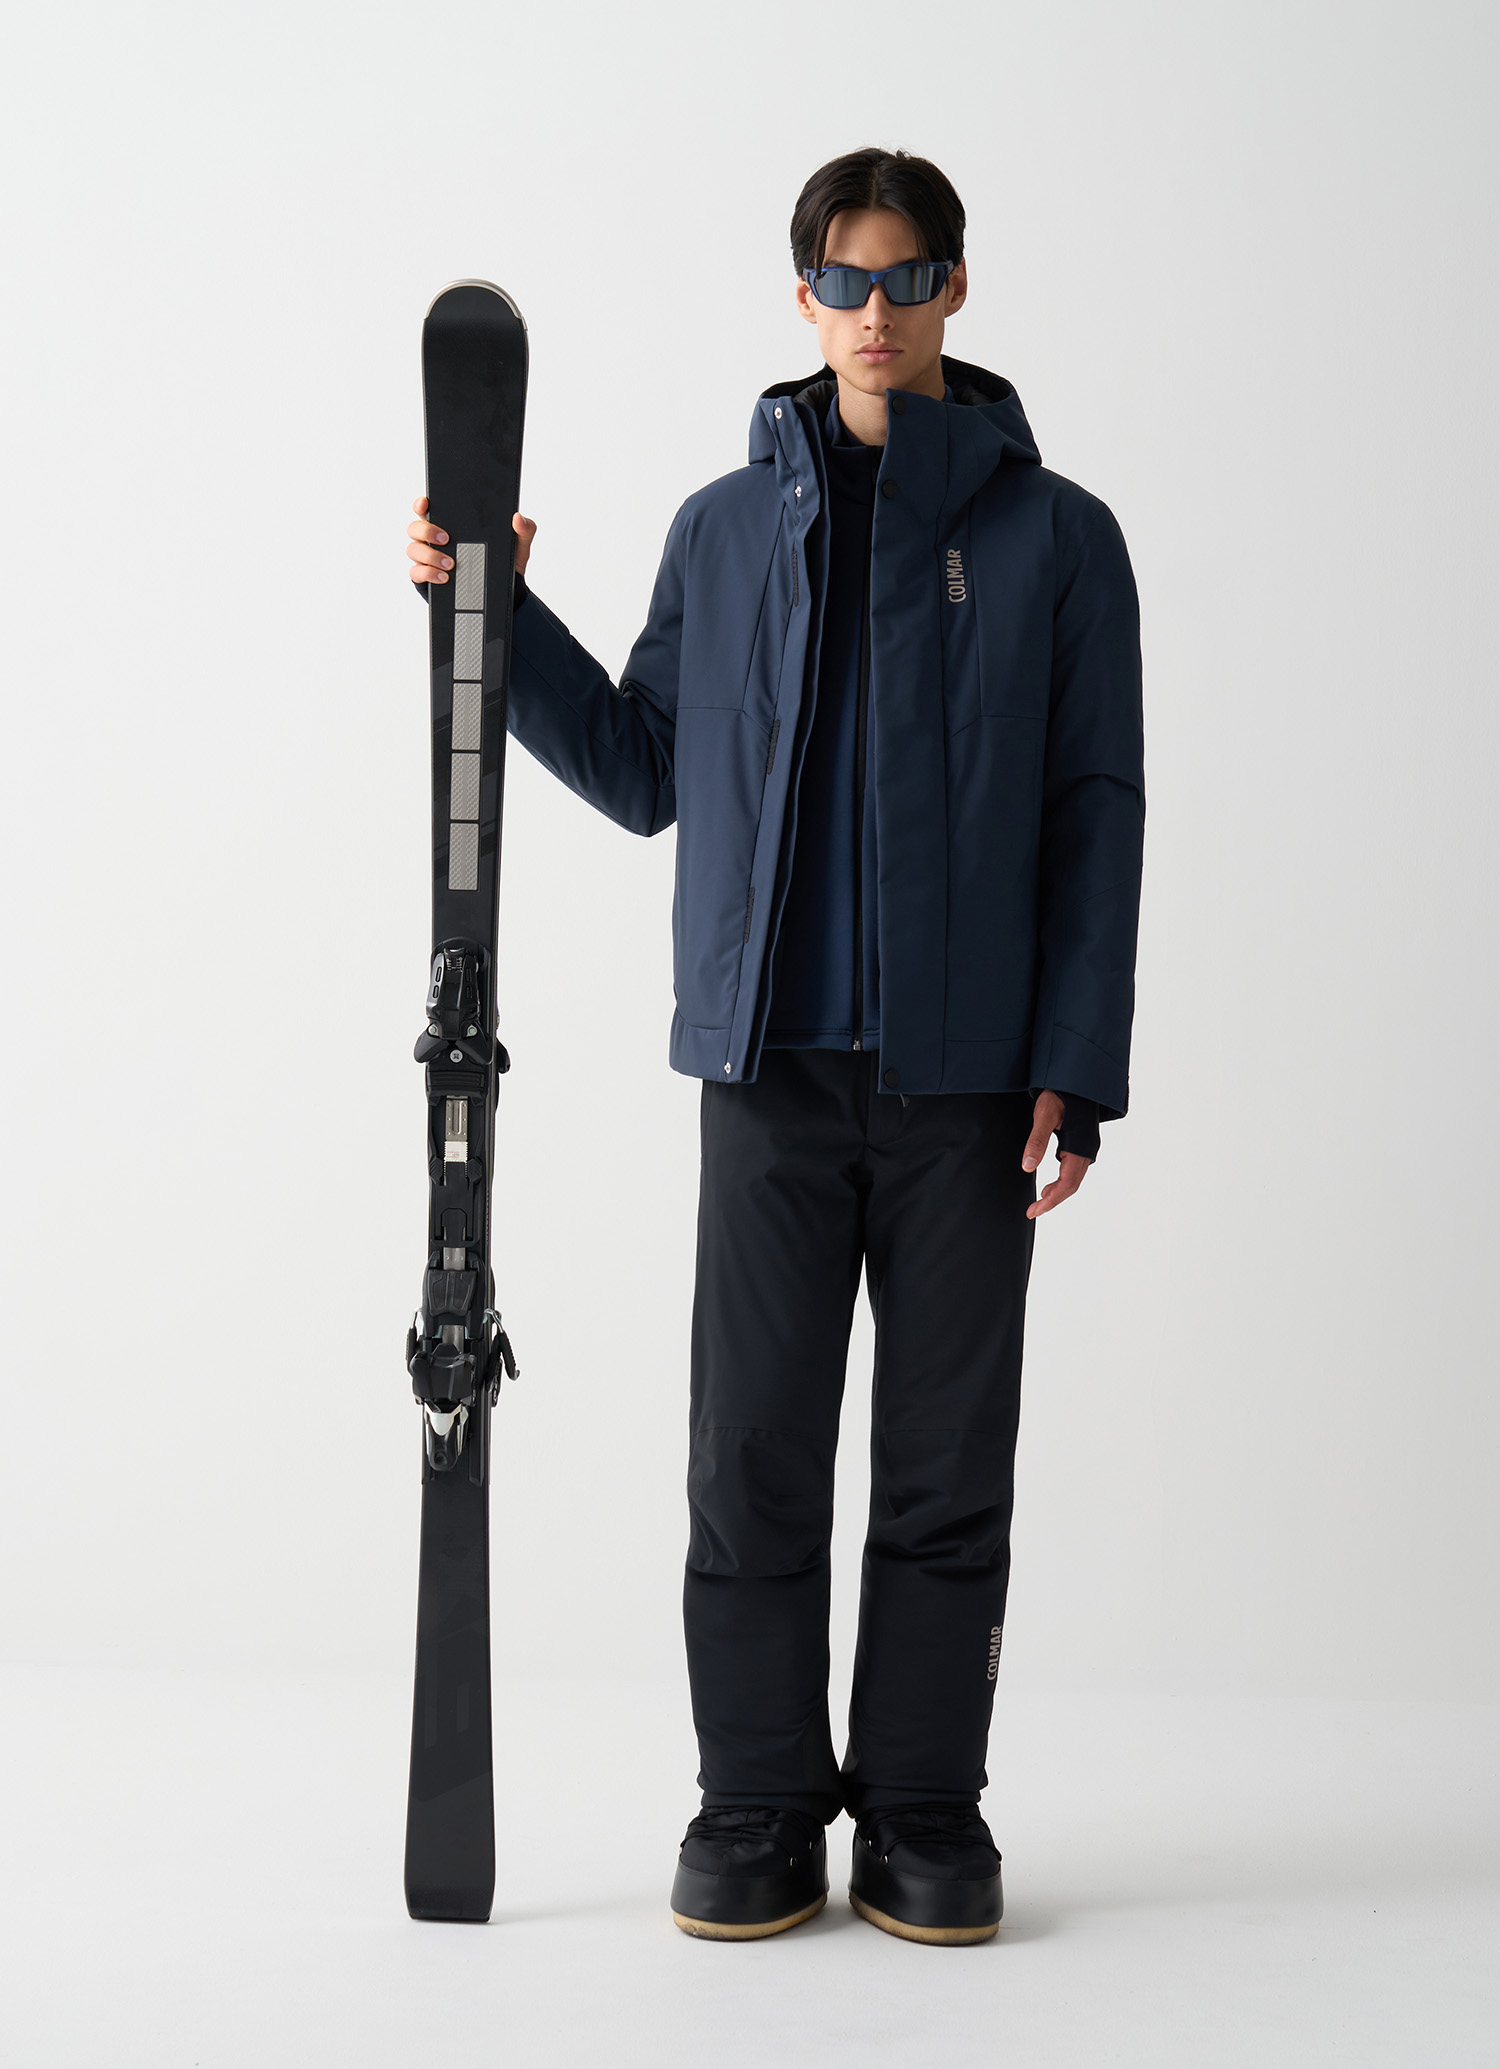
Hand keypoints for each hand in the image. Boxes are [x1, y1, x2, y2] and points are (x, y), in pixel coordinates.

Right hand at [406, 498, 536, 582]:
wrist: (506, 593)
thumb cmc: (506, 564)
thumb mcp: (519, 545)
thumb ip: (524, 529)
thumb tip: (518, 518)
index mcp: (452, 525)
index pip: (428, 509)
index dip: (421, 504)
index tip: (425, 504)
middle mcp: (435, 540)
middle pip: (415, 528)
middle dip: (426, 531)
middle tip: (446, 539)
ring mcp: (429, 559)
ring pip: (413, 550)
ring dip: (430, 555)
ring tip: (451, 564)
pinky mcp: (427, 578)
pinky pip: (416, 572)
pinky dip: (428, 574)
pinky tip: (444, 577)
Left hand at [1022, 1090, 1090, 1219]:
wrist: (1075, 1078)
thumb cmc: (1060, 1093)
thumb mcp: (1044, 1115)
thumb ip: (1036, 1141)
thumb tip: (1027, 1167)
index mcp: (1080, 1146)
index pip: (1067, 1183)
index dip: (1051, 1200)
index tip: (1034, 1210)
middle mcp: (1087, 1149)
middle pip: (1072, 1184)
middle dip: (1053, 1200)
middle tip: (1032, 1210)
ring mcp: (1086, 1146)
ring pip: (1074, 1177)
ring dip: (1058, 1191)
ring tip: (1039, 1200)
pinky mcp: (1081, 1142)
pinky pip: (1074, 1168)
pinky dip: (1062, 1180)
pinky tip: (1050, 1182)